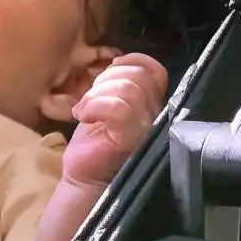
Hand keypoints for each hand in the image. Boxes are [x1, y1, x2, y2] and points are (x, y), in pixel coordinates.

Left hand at [61, 53, 166, 188]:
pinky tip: (83, 117)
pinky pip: (117, 108)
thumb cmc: (96, 141)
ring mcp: (146, 130)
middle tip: (92, 98)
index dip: (133, 61)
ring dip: (96, 94)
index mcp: (152, 105)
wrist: (85, 179)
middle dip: (108, 77)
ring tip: (85, 110)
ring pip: (128, 89)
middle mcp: (156, 117)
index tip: (110, 70)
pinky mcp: (131, 140)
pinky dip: (93, 105)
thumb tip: (119, 61)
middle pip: (140, 76)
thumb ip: (121, 85)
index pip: (155, 70)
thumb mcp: (108, 104)